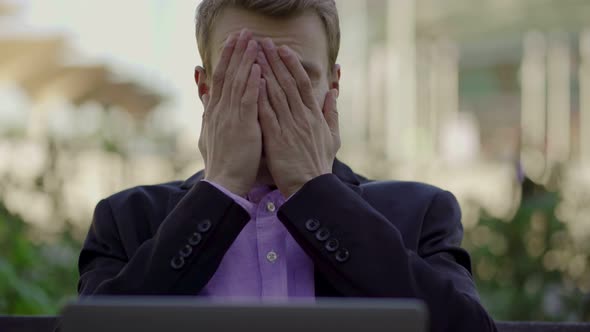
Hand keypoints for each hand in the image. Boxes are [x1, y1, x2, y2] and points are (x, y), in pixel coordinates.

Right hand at [198, 29, 261, 196]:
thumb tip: (205, 98)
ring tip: (253, 42)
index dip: (227, 59)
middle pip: (227, 74)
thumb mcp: (209, 134)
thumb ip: (208, 113)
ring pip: (238, 82)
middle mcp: (220, 111)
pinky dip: (252, 83)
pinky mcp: (242, 126)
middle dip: (235, 52)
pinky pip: (247, 100)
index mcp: (214, 112)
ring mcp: (229, 117)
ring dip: (245, 60)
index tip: (233, 42)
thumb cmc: (222, 162)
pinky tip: (258, 68)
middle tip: (243, 33)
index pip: (220, 79)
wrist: (223, 183)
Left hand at [256, 39, 339, 196]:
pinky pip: (266, 113)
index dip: (291, 64)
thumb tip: (333, 94)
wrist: (311, 188)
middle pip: (287, 83)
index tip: (282, 49)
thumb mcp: (332, 137)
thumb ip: (332, 114)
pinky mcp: (277, 139)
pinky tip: (251, 83)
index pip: (301, 84)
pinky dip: (259, 97)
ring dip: (264, 72)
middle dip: (274, 61)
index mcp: (314, 115)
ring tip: (254, 55)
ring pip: (275, 94)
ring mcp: (289, 127)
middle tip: (263, 43)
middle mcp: (302, 117)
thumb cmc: (319, 165)